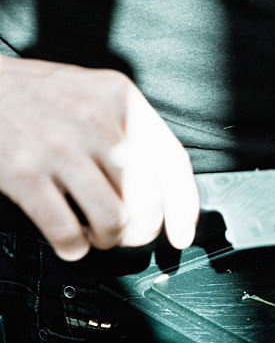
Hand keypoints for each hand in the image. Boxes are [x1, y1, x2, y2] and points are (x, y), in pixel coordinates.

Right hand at [0, 57, 198, 260]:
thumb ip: (130, 130)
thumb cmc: (37, 95)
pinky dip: (73, 247)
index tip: (181, 235)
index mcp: (121, 100)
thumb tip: (164, 191)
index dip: (184, 208)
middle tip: (126, 233)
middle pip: (147, 198)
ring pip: (113, 219)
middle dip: (141, 230)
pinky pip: (65, 231)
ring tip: (95, 233)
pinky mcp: (22, 173)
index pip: (172, 162)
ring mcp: (59, 147)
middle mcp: (96, 121)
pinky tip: (68, 239)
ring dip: (108, 239)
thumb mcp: (94, 94)